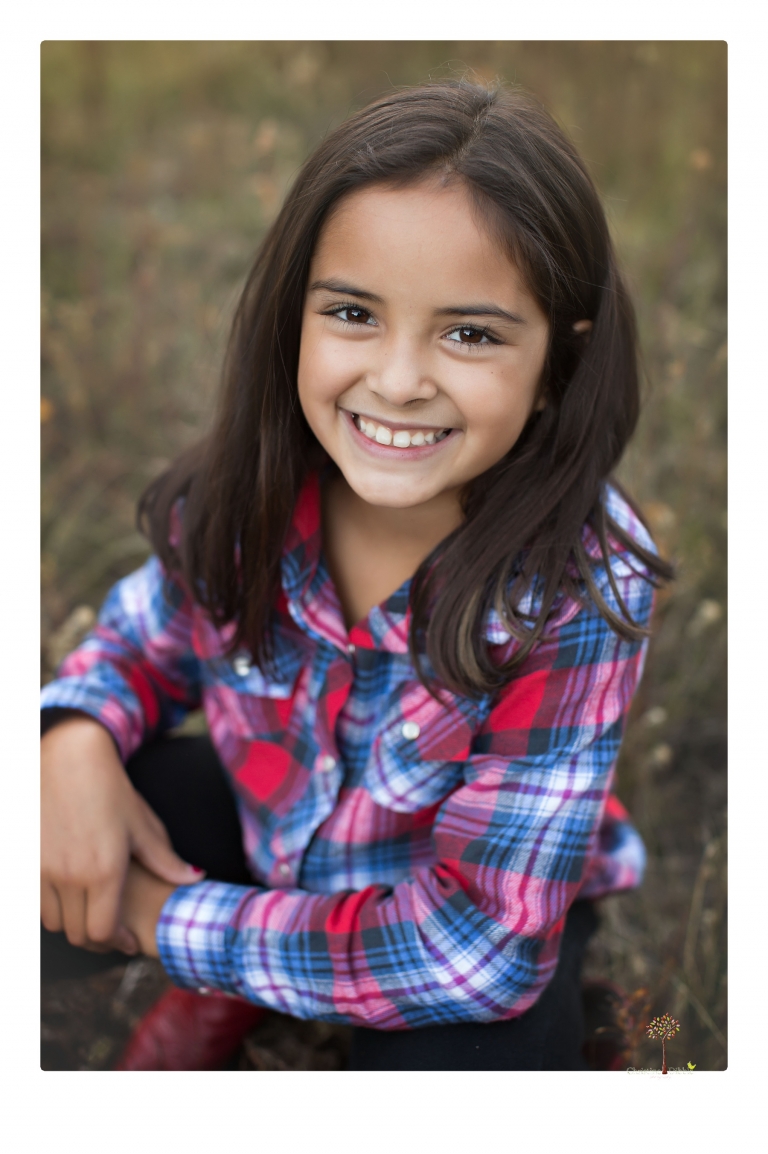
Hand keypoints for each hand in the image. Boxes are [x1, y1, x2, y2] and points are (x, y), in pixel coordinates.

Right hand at [41, 717, 203, 953]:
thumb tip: (195, 878)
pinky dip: (54, 908)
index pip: (103, 932)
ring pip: (55, 922)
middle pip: (78, 934)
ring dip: (74, 924)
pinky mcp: (26, 861)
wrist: (68, 758)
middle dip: (98, 940)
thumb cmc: (111, 790)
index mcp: (103, 871)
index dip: (117, 943)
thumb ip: (166, 860)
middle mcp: (70, 876)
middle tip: (113, 933)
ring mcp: (43, 870)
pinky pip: (37, 902)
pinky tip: (71, 895)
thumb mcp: (142, 825)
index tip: (128, 941)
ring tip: (92, 914)